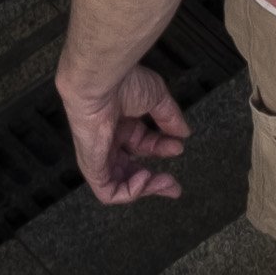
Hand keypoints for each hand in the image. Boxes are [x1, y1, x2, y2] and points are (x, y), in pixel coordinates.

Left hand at [59, 59, 189, 204]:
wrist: (100, 82)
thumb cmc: (122, 83)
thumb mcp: (156, 98)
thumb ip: (169, 118)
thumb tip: (184, 133)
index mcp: (120, 123)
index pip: (143, 144)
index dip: (163, 149)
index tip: (179, 147)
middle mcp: (108, 140)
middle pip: (131, 169)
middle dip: (154, 180)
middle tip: (174, 186)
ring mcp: (98, 155)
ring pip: (120, 183)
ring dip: (146, 187)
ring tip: (165, 182)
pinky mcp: (91, 166)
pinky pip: (107, 191)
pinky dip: (129, 191)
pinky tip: (145, 177)